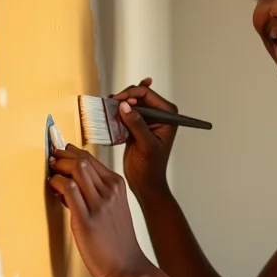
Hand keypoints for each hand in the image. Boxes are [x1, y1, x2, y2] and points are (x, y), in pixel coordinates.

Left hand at [48, 144, 151, 276]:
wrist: (126, 265)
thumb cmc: (117, 240)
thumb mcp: (112, 208)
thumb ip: (95, 193)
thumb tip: (70, 182)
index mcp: (117, 186)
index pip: (91, 159)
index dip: (72, 153)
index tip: (60, 153)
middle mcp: (110, 191)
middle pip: (82, 160)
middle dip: (62, 156)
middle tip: (52, 160)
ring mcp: (99, 204)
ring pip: (76, 170)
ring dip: (59, 167)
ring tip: (51, 172)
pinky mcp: (86, 219)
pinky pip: (69, 189)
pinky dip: (57, 183)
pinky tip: (53, 188)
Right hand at [111, 77, 177, 197]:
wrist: (145, 183)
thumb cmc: (151, 167)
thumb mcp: (146, 145)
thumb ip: (137, 124)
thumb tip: (125, 105)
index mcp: (168, 116)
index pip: (148, 95)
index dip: (132, 94)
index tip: (118, 100)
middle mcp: (159, 115)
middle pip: (139, 96)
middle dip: (124, 98)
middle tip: (111, 104)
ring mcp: (147, 120)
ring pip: (131, 104)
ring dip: (119, 104)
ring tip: (108, 106)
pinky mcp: (136, 127)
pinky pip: (126, 114)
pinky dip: (117, 113)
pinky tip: (110, 112)